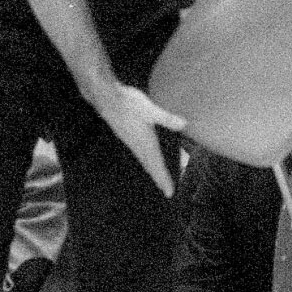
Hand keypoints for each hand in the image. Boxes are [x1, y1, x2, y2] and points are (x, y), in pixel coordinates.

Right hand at [91, 82, 184, 196]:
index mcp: (145, 143)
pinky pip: (139, 152)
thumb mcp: (150, 110)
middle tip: (166, 189)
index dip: (164, 180)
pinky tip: (146, 154)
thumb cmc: (128, 104)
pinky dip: (146, 159)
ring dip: (153, 169)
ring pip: (144, 159)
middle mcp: (137, 145)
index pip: (157, 166)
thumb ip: (166, 118)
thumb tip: (184, 124)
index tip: (169, 193)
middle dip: (159, 177)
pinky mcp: (126, 134)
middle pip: (151, 166)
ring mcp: (130, 140)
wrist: (106, 98)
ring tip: (159, 176)